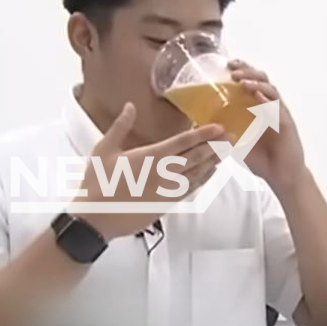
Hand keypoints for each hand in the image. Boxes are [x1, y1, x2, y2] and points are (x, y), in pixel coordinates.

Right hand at [71, 103, 226, 240]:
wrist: (95, 219)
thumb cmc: (96, 183)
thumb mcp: (103, 150)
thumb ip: (120, 126)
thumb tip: (130, 105)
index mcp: (149, 157)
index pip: (183, 143)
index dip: (203, 134)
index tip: (219, 127)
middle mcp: (163, 174)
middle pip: (196, 157)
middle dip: (215, 146)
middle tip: (231, 137)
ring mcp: (167, 191)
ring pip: (197, 174)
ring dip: (213, 162)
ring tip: (226, 153)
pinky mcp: (166, 205)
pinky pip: (190, 190)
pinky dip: (203, 180)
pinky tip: (210, 173)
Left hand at [229, 60, 306, 191]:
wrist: (281, 176)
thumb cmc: (260, 160)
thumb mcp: (235, 144)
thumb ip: (219, 133)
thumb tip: (196, 125)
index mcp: (259, 107)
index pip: (251, 82)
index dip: (242, 70)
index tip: (227, 64)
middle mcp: (270, 106)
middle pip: (262, 79)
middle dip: (247, 70)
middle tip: (232, 68)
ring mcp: (280, 113)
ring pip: (270, 89)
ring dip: (256, 83)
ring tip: (241, 81)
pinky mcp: (286, 124)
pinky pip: (277, 108)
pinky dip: (267, 100)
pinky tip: (257, 96)